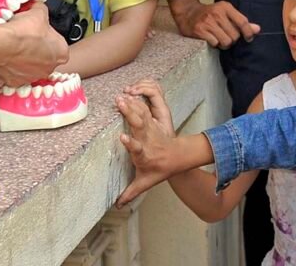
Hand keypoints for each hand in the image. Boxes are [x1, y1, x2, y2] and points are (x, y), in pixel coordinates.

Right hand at [0, 3, 67, 87]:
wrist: (2, 44)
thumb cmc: (23, 32)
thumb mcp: (38, 12)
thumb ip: (42, 10)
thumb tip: (38, 6)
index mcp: (61, 52)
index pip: (58, 44)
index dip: (48, 37)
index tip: (40, 31)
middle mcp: (49, 68)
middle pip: (45, 57)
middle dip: (36, 49)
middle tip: (26, 38)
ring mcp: (32, 77)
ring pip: (29, 67)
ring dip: (23, 59)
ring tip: (15, 46)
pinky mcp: (15, 82)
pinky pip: (13, 75)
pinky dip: (9, 69)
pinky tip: (5, 58)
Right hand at [115, 88, 179, 204]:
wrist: (178, 157)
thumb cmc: (159, 169)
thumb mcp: (145, 182)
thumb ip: (131, 192)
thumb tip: (117, 205)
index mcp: (145, 155)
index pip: (137, 149)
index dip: (130, 144)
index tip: (122, 138)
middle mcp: (149, 139)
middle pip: (140, 125)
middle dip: (130, 113)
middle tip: (119, 102)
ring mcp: (153, 128)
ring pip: (143, 113)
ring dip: (132, 103)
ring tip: (120, 95)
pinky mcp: (155, 119)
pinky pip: (148, 106)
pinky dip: (141, 97)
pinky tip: (131, 89)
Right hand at [174, 0, 259, 47]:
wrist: (188, 12)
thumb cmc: (210, 14)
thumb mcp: (226, 13)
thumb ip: (241, 22)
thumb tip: (257, 29)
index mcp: (225, 7)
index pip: (243, 21)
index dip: (248, 32)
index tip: (249, 38)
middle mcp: (217, 13)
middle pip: (235, 35)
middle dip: (232, 39)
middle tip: (225, 36)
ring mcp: (208, 22)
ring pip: (226, 42)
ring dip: (224, 43)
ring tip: (219, 38)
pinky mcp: (200, 30)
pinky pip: (215, 44)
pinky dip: (214, 44)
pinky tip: (210, 38)